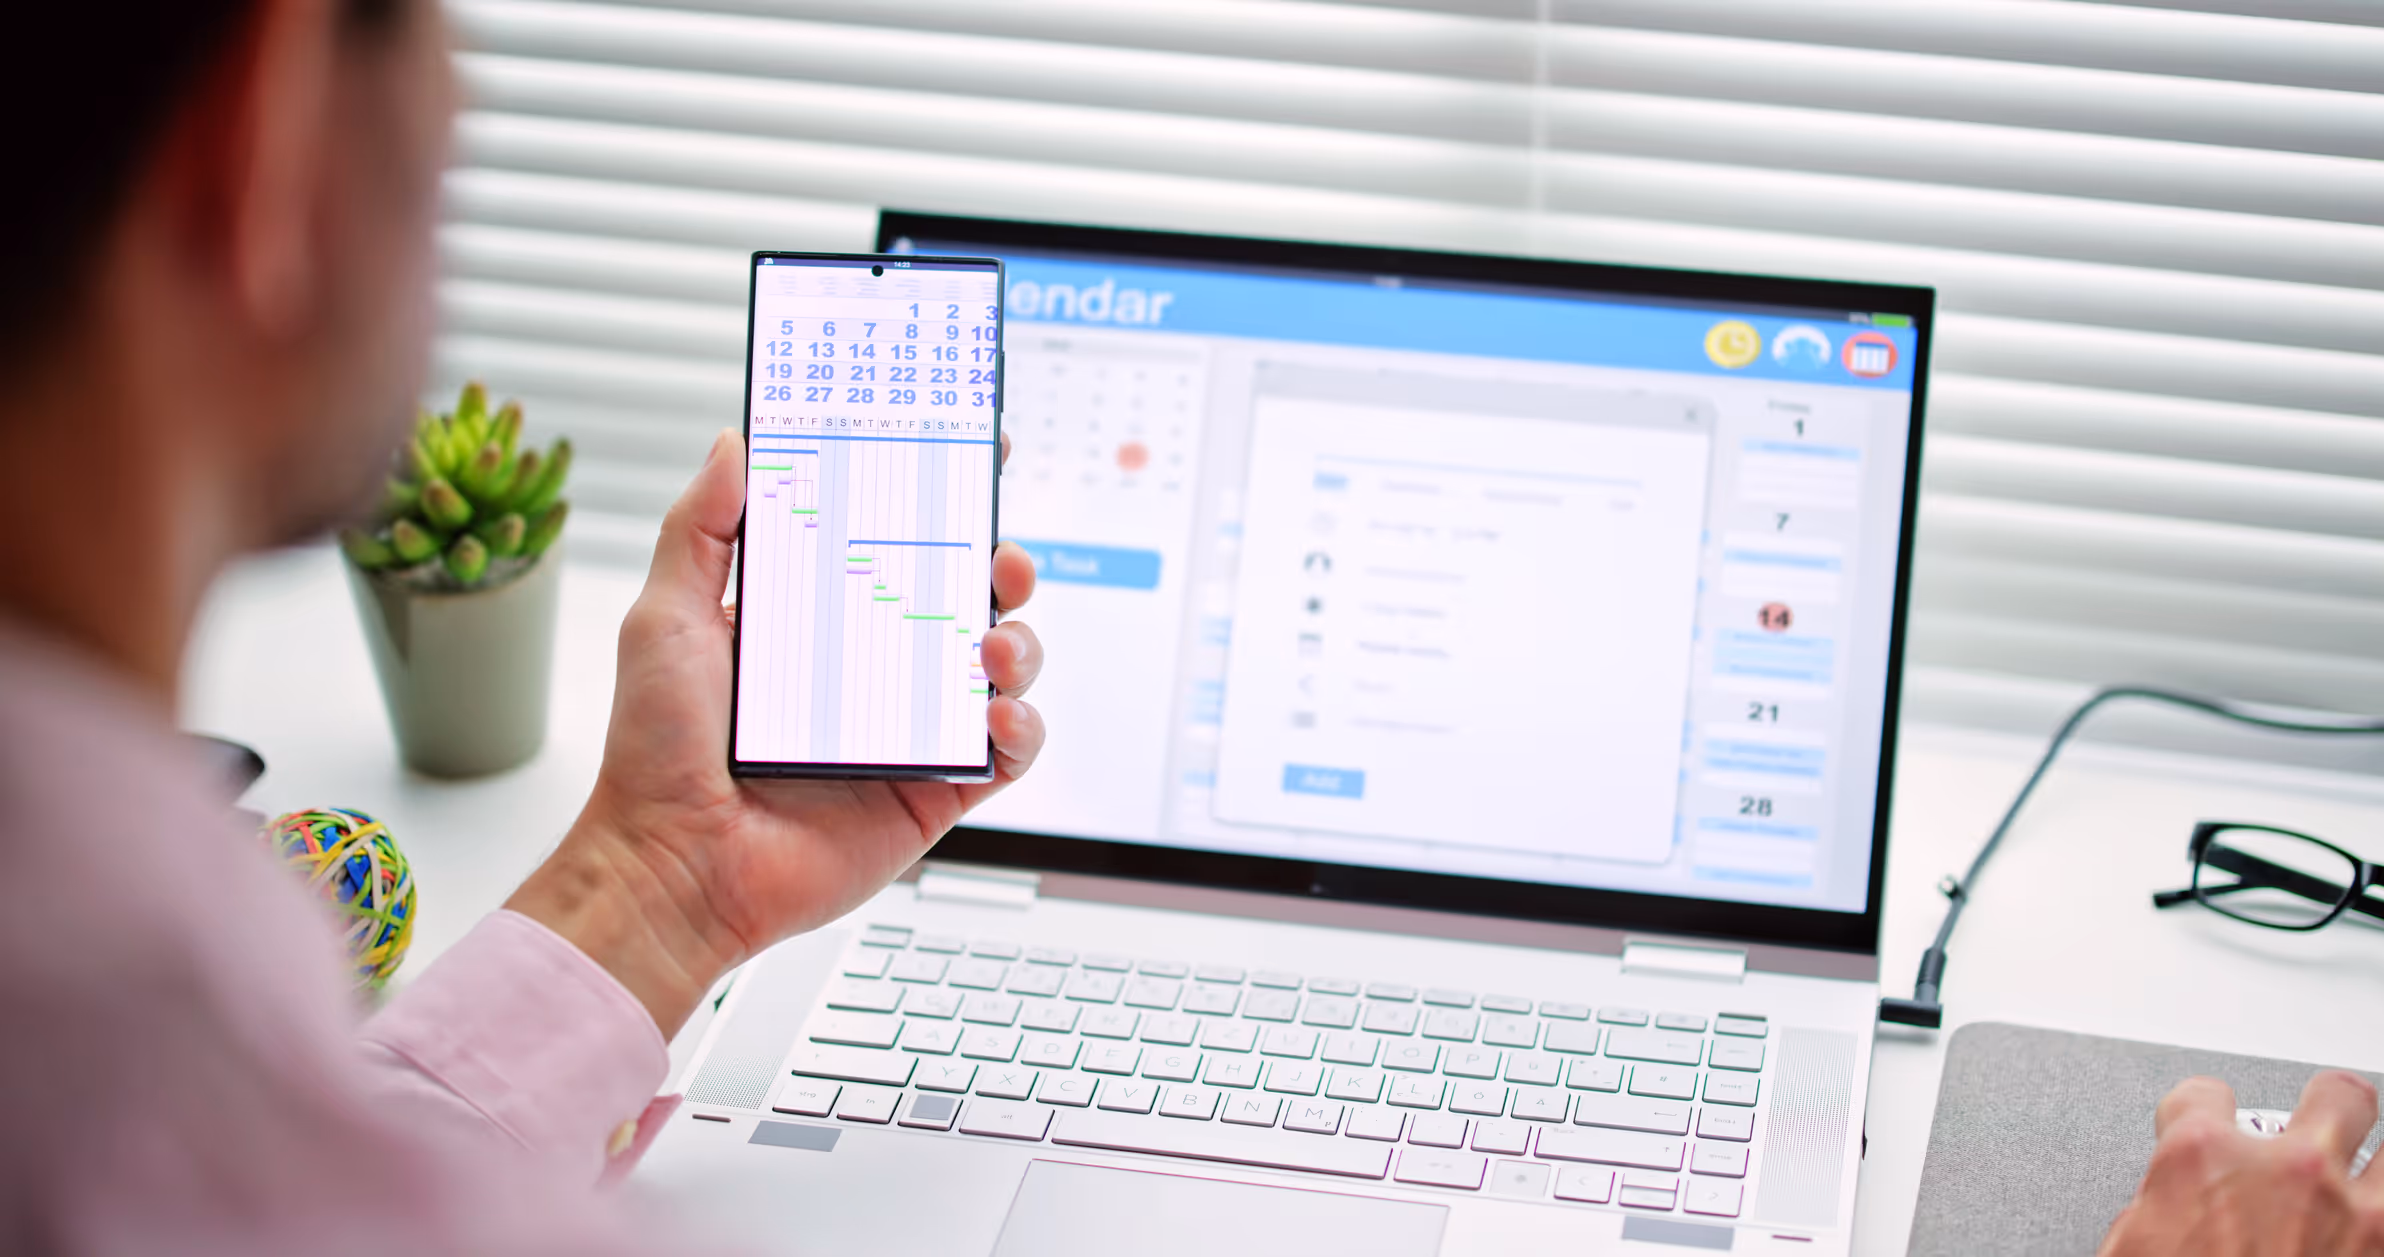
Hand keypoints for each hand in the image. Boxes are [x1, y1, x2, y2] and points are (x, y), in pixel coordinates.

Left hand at [507, 429, 1044, 1036]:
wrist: (672, 865)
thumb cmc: (657, 752)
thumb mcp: (665, 618)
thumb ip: (700, 528)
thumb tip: (734, 445)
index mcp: (819, 616)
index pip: (897, 540)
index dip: (944, 499)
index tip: (977, 453)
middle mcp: (873, 666)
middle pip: (967, 596)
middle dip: (1001, 565)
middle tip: (998, 556)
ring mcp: (908, 729)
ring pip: (1000, 665)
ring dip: (1018, 642)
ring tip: (990, 646)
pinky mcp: (934, 791)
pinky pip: (1007, 753)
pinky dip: (1022, 726)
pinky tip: (996, 715)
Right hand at [2099, 1071, 2382, 1256]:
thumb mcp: (2130, 1251)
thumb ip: (2155, 1211)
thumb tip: (2164, 1211)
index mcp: (2203, 1159)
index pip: (2202, 1095)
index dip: (2200, 1111)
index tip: (2204, 1123)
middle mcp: (2289, 1171)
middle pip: (2337, 1095)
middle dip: (2329, 1109)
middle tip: (2319, 1129)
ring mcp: (2353, 1216)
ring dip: (2382, 1166)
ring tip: (2369, 1177)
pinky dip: (2383, 1231)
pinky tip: (2371, 1238)